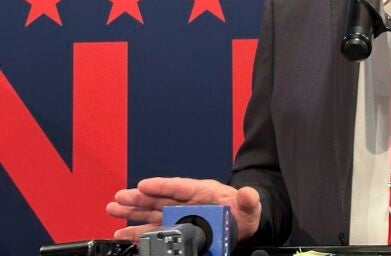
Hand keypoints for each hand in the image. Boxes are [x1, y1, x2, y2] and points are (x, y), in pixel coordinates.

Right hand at [106, 177, 260, 241]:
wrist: (243, 225)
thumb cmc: (243, 212)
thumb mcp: (249, 205)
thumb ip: (247, 199)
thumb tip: (248, 193)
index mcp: (202, 191)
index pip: (179, 186)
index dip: (161, 185)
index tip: (144, 184)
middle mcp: (186, 202)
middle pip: (159, 197)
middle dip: (139, 197)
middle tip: (119, 197)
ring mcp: (179, 215)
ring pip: (152, 212)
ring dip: (133, 211)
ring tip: (113, 209)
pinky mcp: (177, 228)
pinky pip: (155, 229)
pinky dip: (138, 232)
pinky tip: (123, 234)